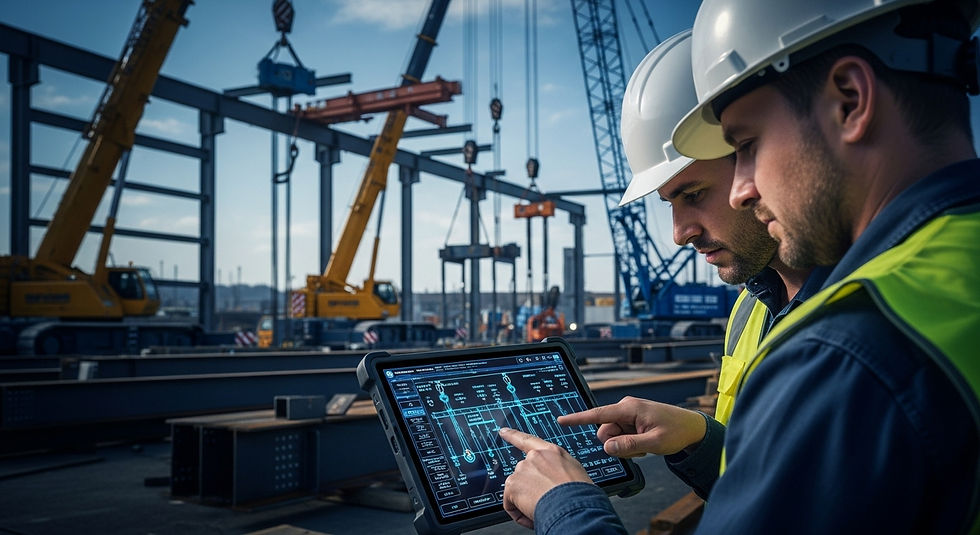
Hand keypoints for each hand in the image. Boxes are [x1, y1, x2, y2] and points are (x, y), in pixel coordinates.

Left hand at [498, 426, 593, 528]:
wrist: (574, 506)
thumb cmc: (581, 495)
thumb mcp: (575, 473)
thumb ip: (558, 470)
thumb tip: (555, 481)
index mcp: (553, 452)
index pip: (529, 441)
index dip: (514, 435)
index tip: (503, 432)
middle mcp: (535, 457)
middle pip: (523, 473)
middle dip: (529, 488)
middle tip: (544, 501)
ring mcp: (523, 469)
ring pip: (518, 490)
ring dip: (526, 502)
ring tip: (544, 509)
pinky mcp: (513, 484)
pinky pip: (510, 504)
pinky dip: (519, 514)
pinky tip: (533, 515)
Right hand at [557, 396, 705, 456]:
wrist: (692, 429)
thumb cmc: (677, 432)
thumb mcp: (654, 443)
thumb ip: (629, 445)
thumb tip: (607, 447)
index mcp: (629, 408)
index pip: (597, 414)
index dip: (578, 419)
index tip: (561, 420)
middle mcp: (625, 408)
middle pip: (604, 431)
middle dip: (615, 443)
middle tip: (638, 449)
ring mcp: (628, 415)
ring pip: (612, 436)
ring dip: (624, 445)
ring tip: (644, 446)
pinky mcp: (631, 422)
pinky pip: (620, 436)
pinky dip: (629, 444)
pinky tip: (644, 444)